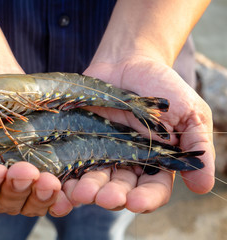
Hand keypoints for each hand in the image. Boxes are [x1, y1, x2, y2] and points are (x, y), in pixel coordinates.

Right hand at [0, 98, 72, 216]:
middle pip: (5, 203)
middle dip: (15, 189)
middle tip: (26, 171)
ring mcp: (21, 180)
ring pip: (30, 201)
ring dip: (39, 194)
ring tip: (48, 180)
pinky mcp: (44, 169)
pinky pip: (52, 193)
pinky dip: (58, 197)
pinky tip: (63, 190)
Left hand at [62, 55, 213, 212]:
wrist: (129, 61)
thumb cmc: (163, 86)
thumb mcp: (190, 113)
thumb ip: (198, 147)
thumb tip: (204, 186)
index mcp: (156, 162)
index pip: (153, 189)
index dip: (146, 198)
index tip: (135, 201)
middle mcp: (127, 163)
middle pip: (120, 189)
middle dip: (112, 196)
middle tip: (104, 197)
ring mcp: (102, 153)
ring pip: (95, 179)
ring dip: (88, 189)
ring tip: (80, 192)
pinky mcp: (80, 140)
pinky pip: (72, 160)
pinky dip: (67, 173)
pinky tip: (62, 180)